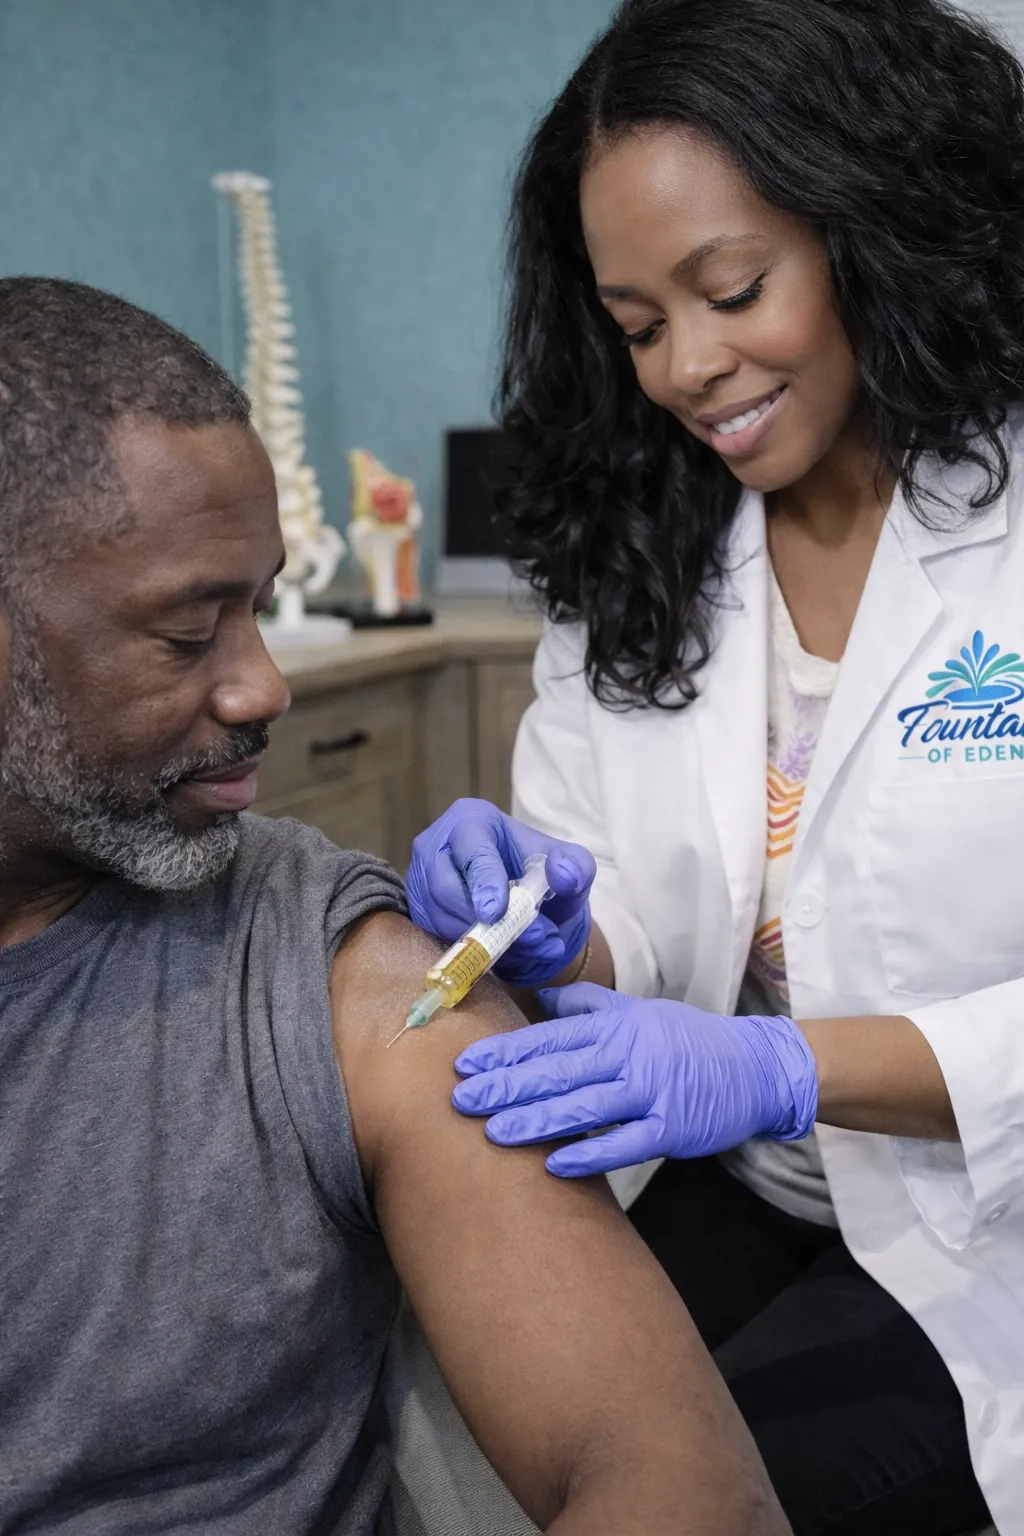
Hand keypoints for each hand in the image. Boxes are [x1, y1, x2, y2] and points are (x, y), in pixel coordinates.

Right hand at [405, 798, 595, 987]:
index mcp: (469, 820)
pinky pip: (438, 937)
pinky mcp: (420, 912)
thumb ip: (575, 866)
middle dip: (487, 921)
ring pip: (441, 918)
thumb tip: (561, 872)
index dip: (483, 882)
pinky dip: (475, 951)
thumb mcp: (571, 866)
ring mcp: (421, 881)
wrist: (526, 901)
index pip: (471, 849)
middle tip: (531, 937)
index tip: (495, 913)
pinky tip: (509, 952)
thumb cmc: (542, 874)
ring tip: (533, 946)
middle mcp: (435, 847)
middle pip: (445, 888)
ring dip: (487, 941)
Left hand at [451, 982, 818, 1176]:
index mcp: (616, 1027)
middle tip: (461, 1099)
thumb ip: (590, 1008)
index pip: (549, 1037)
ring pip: (583, 1107)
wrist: (755, 1067)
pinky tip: (552, 1164)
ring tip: (492, 1131)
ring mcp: (651, 1092)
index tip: (464, 1064)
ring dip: (534, 1120)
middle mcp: (628, 1055)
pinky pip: (623, 1143)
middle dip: (506, 1085)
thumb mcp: (639, 1013)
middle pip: (557, 1070)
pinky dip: (587, 1154)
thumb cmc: (688, 1040)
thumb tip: (543, 997)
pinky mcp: (672, 1127)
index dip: (505, 1052)